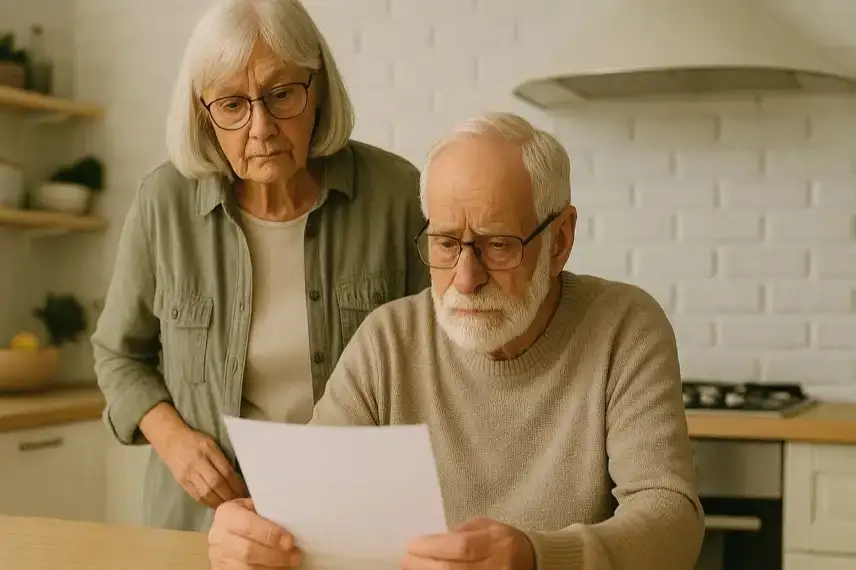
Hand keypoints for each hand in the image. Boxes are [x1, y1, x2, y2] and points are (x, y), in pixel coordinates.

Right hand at [159, 425, 247, 508]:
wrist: (171, 440)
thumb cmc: (196, 440)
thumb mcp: (212, 443)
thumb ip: (222, 458)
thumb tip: (237, 477)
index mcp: (208, 450)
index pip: (225, 470)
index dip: (236, 483)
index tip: (246, 491)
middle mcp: (198, 462)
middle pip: (216, 483)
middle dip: (230, 495)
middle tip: (240, 502)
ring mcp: (188, 474)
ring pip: (206, 492)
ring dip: (220, 502)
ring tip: (230, 506)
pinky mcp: (182, 482)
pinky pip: (196, 496)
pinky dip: (208, 503)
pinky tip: (216, 506)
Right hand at [209, 498, 300, 569]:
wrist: (226, 534)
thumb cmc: (246, 517)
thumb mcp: (253, 508)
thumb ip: (267, 512)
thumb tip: (292, 522)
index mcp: (227, 514)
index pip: (248, 525)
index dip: (271, 534)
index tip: (290, 541)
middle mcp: (219, 536)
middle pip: (248, 551)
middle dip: (275, 556)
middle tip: (295, 556)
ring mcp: (218, 557)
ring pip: (247, 568)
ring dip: (273, 568)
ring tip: (290, 564)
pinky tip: (278, 569)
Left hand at [403, 517, 534, 569]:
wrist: (531, 561)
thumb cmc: (502, 540)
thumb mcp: (485, 526)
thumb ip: (460, 532)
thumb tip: (430, 542)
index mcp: (496, 541)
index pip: (461, 546)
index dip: (433, 547)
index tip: (413, 544)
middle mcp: (496, 565)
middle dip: (424, 565)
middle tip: (406, 559)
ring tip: (412, 569)